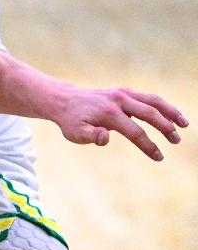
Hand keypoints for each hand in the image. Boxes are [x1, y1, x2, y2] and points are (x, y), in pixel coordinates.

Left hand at [50, 86, 186, 160]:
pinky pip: (148, 97)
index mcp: (108, 113)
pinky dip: (162, 105)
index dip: (148, 145)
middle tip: (176, 141)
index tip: (159, 157)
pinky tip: (172, 116)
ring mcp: (122, 94)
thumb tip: (105, 137)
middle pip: (149, 113)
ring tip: (185, 124)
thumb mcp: (74, 133)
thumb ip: (90, 137)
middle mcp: (118, 100)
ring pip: (153, 100)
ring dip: (170, 112)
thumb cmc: (70, 121)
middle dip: (165, 127)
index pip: (135, 131)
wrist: (63, 100)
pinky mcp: (124, 92)